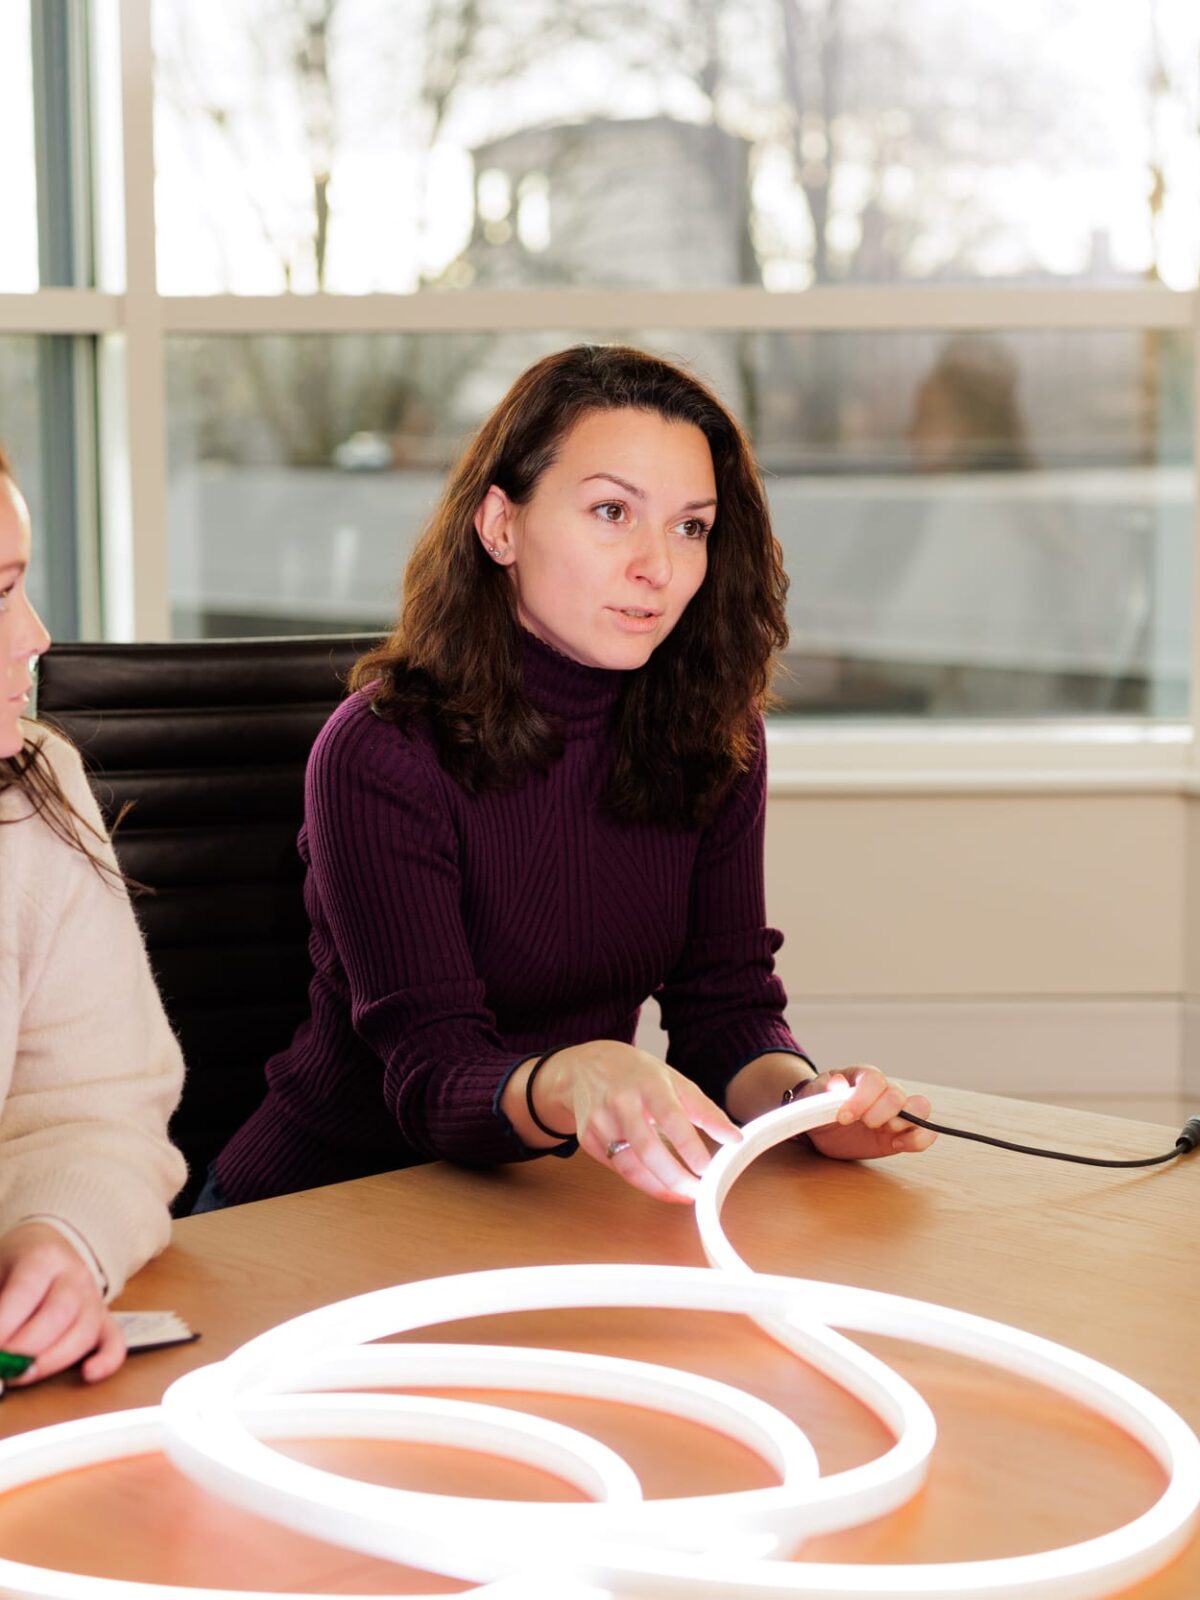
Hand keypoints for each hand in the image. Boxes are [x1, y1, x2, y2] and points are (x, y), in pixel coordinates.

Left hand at [0, 1223, 125, 1384]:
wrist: (44, 1249)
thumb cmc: (15, 1266)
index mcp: (44, 1257)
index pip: (27, 1290)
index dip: (4, 1324)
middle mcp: (75, 1275)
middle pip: (59, 1313)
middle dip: (26, 1348)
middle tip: (2, 1366)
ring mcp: (93, 1298)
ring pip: (85, 1331)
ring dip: (51, 1361)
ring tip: (20, 1376)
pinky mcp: (105, 1320)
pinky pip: (115, 1341)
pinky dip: (108, 1360)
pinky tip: (88, 1374)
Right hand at [531, 1041, 741, 1202]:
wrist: (585, 1066)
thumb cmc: (638, 1074)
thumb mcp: (674, 1081)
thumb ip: (705, 1111)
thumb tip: (735, 1139)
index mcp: (648, 1083)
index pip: (670, 1117)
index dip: (688, 1146)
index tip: (706, 1169)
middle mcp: (620, 1101)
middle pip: (647, 1149)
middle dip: (674, 1177)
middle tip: (697, 1192)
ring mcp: (599, 1121)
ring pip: (630, 1166)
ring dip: (659, 1186)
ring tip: (683, 1194)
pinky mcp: (588, 1138)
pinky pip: (618, 1168)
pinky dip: (641, 1179)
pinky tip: (658, 1181)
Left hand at [799, 1066, 936, 1160]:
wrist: (821, 1126)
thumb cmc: (819, 1104)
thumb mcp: (813, 1095)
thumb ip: (824, 1088)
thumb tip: (837, 1084)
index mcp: (863, 1076)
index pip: (875, 1079)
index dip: (862, 1098)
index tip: (843, 1116)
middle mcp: (884, 1091)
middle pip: (897, 1094)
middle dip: (880, 1112)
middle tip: (862, 1123)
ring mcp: (896, 1113)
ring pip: (920, 1108)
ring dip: (904, 1122)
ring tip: (884, 1130)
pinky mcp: (901, 1134)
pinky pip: (925, 1133)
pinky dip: (917, 1140)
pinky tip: (896, 1144)